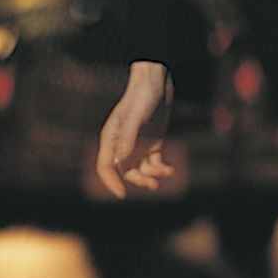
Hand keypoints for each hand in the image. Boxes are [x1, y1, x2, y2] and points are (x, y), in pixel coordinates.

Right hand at [96, 61, 175, 197]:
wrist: (157, 82)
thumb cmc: (141, 97)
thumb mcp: (135, 117)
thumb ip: (127, 138)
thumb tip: (121, 161)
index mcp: (110, 139)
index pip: (105, 167)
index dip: (111, 182)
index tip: (122, 194)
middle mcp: (122, 145)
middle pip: (125, 171)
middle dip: (137, 180)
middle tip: (152, 185)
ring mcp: (138, 145)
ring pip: (141, 170)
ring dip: (151, 176)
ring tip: (165, 174)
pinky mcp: (153, 143)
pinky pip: (154, 163)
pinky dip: (161, 169)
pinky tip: (171, 169)